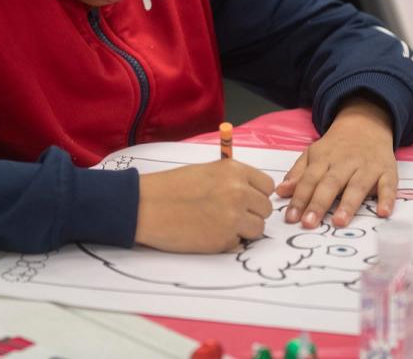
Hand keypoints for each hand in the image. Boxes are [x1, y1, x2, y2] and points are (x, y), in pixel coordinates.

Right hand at [135, 159, 274, 252]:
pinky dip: (228, 241)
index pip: (267, 186)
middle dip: (252, 213)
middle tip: (232, 214)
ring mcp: (233, 218)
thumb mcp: (206, 171)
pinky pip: (239, 243)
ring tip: (220, 224)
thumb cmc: (170, 187)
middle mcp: (238, 192)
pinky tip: (208, 232)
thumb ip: (232, 180)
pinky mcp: (223, 240)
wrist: (145, 206)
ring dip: (244, 229)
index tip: (247, 198)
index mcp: (234, 171)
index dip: (257, 194)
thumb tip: (252, 194)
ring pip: (258, 228)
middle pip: (266, 209)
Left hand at [277, 96, 396, 228]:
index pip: (309, 180)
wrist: (367, 124)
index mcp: (324, 159)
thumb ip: (298, 173)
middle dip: (319, 203)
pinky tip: (383, 212)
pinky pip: (388, 185)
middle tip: (309, 223)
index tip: (291, 217)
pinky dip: (387, 198)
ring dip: (348, 204)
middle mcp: (345, 163)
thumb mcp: (314, 153)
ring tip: (338, 221)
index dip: (299, 198)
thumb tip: (280, 192)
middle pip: (330, 183)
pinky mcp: (387, 171)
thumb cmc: (337, 147)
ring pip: (357, 185)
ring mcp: (367, 167)